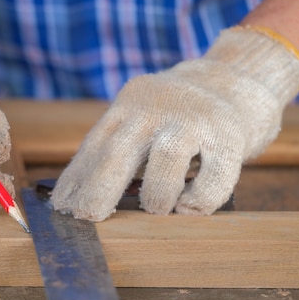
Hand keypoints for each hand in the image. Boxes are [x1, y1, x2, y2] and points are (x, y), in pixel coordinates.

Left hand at [51, 27, 298, 220]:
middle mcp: (157, 108)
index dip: (77, 178)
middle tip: (86, 218)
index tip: (61, 207)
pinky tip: (189, 205)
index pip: (95, 144)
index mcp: (130, 104)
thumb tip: (78, 198)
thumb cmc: (179, 117)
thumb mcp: (143, 119)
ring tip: (156, 208)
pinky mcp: (228, 134)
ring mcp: (193, 118)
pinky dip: (199, 199)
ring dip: (156, 196)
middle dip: (98, 191)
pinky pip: (212, 178)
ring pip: (166, 162)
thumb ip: (118, 149)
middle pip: (119, 153)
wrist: (237, 81)